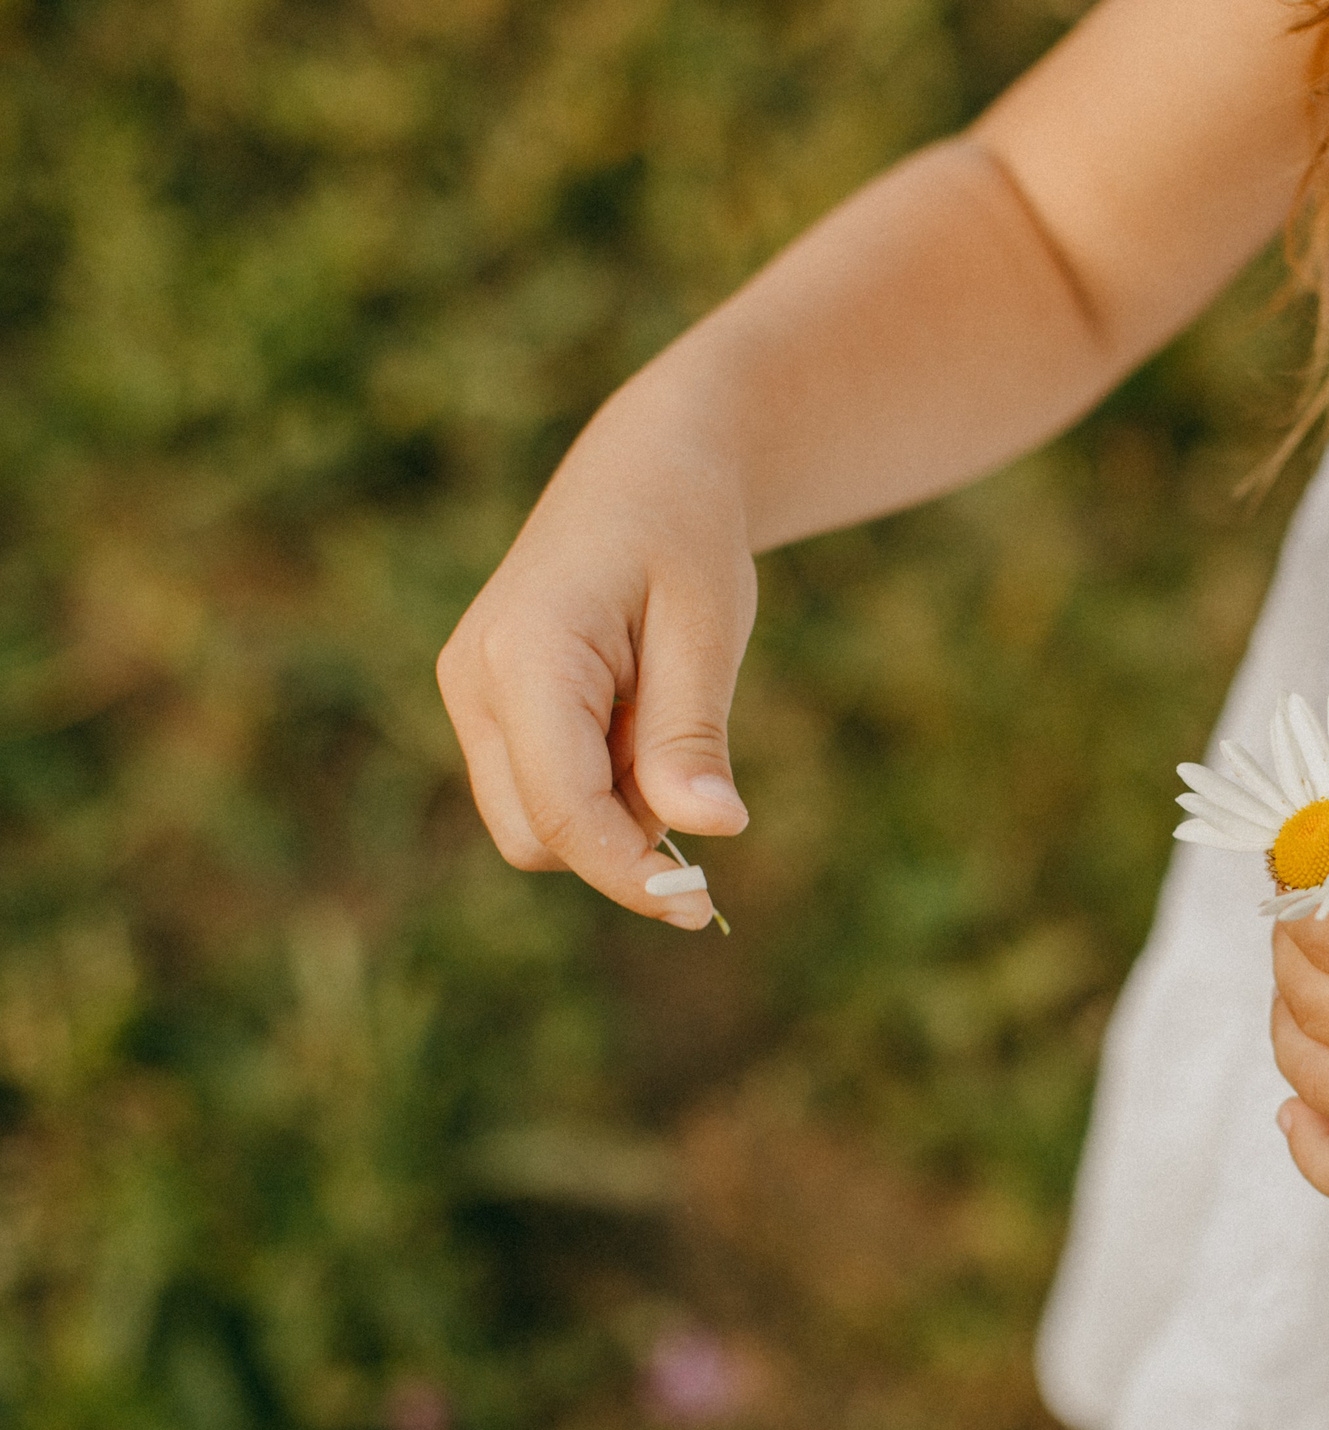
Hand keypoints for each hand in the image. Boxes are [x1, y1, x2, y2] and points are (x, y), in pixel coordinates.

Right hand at [436, 390, 756, 928]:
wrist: (644, 472)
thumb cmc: (685, 536)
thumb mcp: (707, 628)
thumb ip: (693, 734)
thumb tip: (711, 831)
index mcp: (525, 655)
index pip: (564, 812)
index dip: (631, 874)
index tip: (703, 911)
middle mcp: (475, 681)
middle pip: (538, 835)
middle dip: (622, 845)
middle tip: (701, 787)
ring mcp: (471, 695)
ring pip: (534, 823)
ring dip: (613, 815)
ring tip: (667, 726)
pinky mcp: (487, 707)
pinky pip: (540, 789)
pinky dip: (601, 788)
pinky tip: (640, 724)